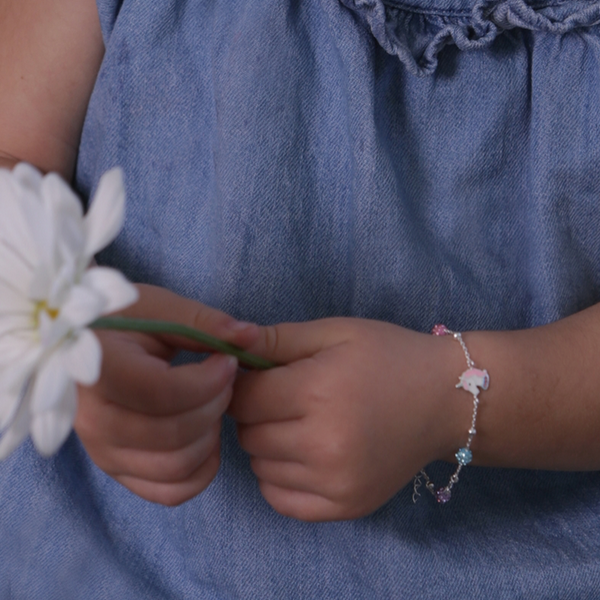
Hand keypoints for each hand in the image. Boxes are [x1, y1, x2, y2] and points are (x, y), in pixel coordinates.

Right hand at [74, 284, 258, 505]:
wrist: (87, 346)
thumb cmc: (124, 321)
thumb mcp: (159, 308)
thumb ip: (204, 322)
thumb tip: (251, 336)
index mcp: (96, 370)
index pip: (161, 392)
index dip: (208, 381)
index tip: (228, 359)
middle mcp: (92, 420)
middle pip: (174, 434)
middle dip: (215, 404)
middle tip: (223, 379)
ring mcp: (102, 452)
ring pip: (176, 467)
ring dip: (211, 435)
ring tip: (212, 403)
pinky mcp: (117, 471)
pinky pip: (170, 492)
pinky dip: (201, 469)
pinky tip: (206, 435)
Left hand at [229, 318, 466, 520]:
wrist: (446, 400)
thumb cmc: (388, 357)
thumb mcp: (334, 332)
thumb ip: (275, 339)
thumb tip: (226, 347)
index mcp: (318, 392)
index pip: (243, 398)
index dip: (243, 384)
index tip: (260, 376)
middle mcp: (324, 444)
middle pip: (248, 434)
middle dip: (255, 413)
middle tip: (284, 397)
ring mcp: (336, 483)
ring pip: (260, 467)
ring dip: (267, 445)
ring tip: (299, 423)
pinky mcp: (347, 508)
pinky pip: (280, 500)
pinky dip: (279, 477)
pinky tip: (303, 454)